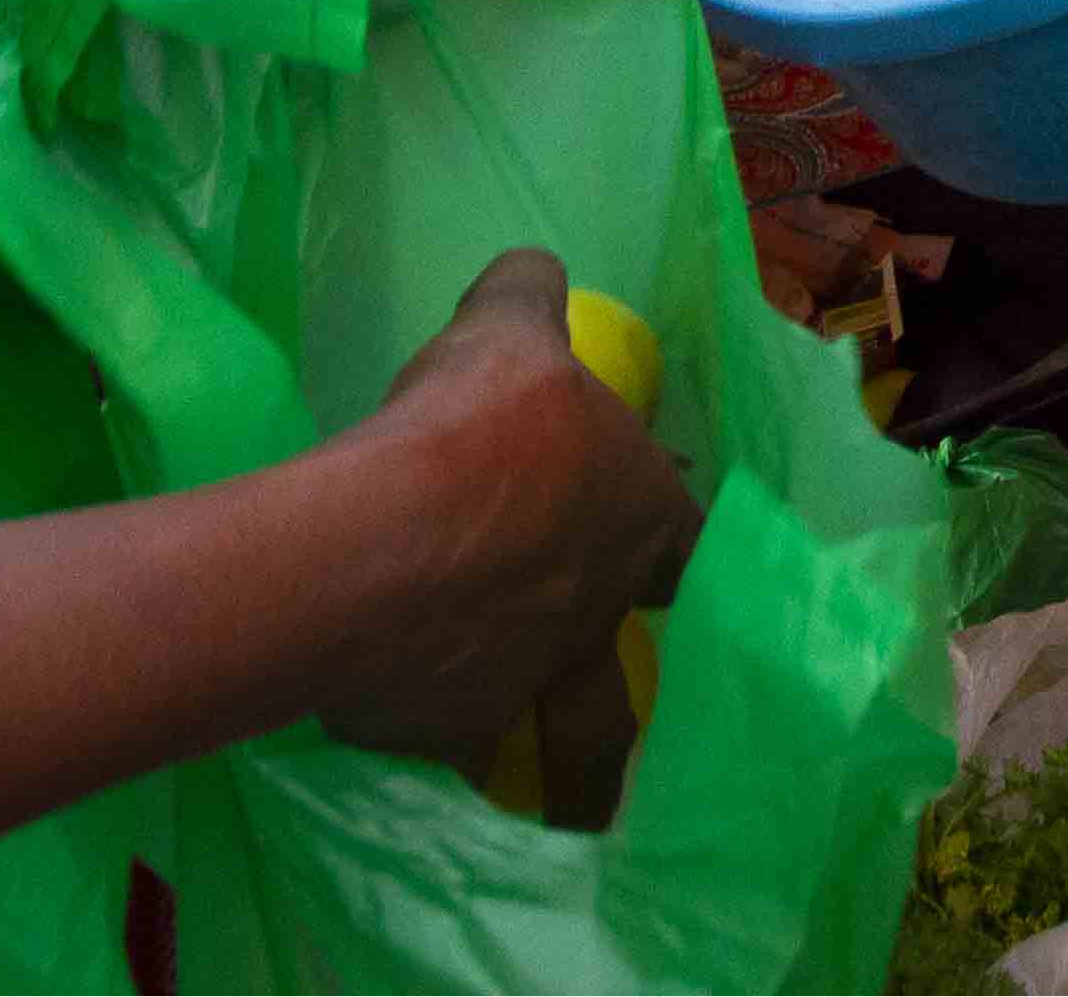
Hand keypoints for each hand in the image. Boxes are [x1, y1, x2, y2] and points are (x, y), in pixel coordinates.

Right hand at [311, 251, 702, 774]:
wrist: (377, 545)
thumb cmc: (472, 429)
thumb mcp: (506, 330)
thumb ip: (528, 298)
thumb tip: (536, 268)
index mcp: (640, 520)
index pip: (690, 545)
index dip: (679, 549)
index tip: (675, 563)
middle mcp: (597, 615)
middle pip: (628, 677)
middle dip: (627, 704)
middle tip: (614, 727)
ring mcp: (525, 684)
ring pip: (554, 735)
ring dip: (557, 765)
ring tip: (553, 799)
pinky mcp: (441, 731)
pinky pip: (442, 740)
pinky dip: (428, 732)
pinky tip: (400, 724)